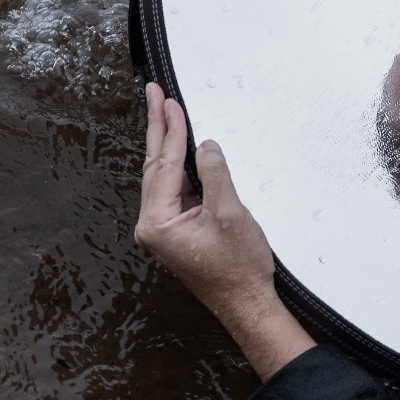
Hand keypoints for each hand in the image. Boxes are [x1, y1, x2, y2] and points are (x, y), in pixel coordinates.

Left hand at [135, 83, 314, 378]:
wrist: (247, 304)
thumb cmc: (238, 269)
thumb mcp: (230, 214)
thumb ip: (214, 175)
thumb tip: (205, 147)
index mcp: (157, 223)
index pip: (163, 165)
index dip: (169, 131)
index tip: (169, 102)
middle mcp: (153, 226)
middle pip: (155, 166)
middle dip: (158, 128)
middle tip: (155, 95)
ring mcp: (164, 229)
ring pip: (164, 177)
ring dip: (166, 145)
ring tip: (165, 113)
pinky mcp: (178, 231)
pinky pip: (175, 190)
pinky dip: (178, 166)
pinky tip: (180, 149)